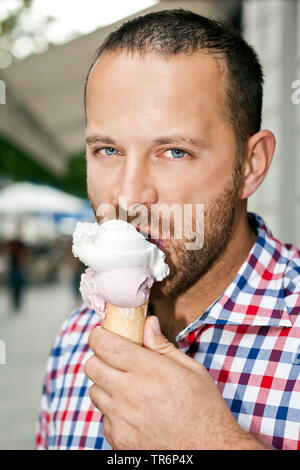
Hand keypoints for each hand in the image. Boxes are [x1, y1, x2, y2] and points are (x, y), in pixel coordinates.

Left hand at [84, 316, 266, 449]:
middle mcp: (130, 393)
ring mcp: (121, 418)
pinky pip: (103, 416)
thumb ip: (162, 345)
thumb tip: (148, 323)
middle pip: (92, 365)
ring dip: (106, 384)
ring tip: (129, 387)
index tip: (104, 333)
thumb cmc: (204, 409)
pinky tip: (134, 410)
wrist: (208, 451)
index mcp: (149, 370)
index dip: (100, 334)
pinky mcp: (118, 439)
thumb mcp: (191, 369)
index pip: (104, 344)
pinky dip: (113, 410)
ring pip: (94, 390)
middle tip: (117, 359)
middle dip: (101, 357)